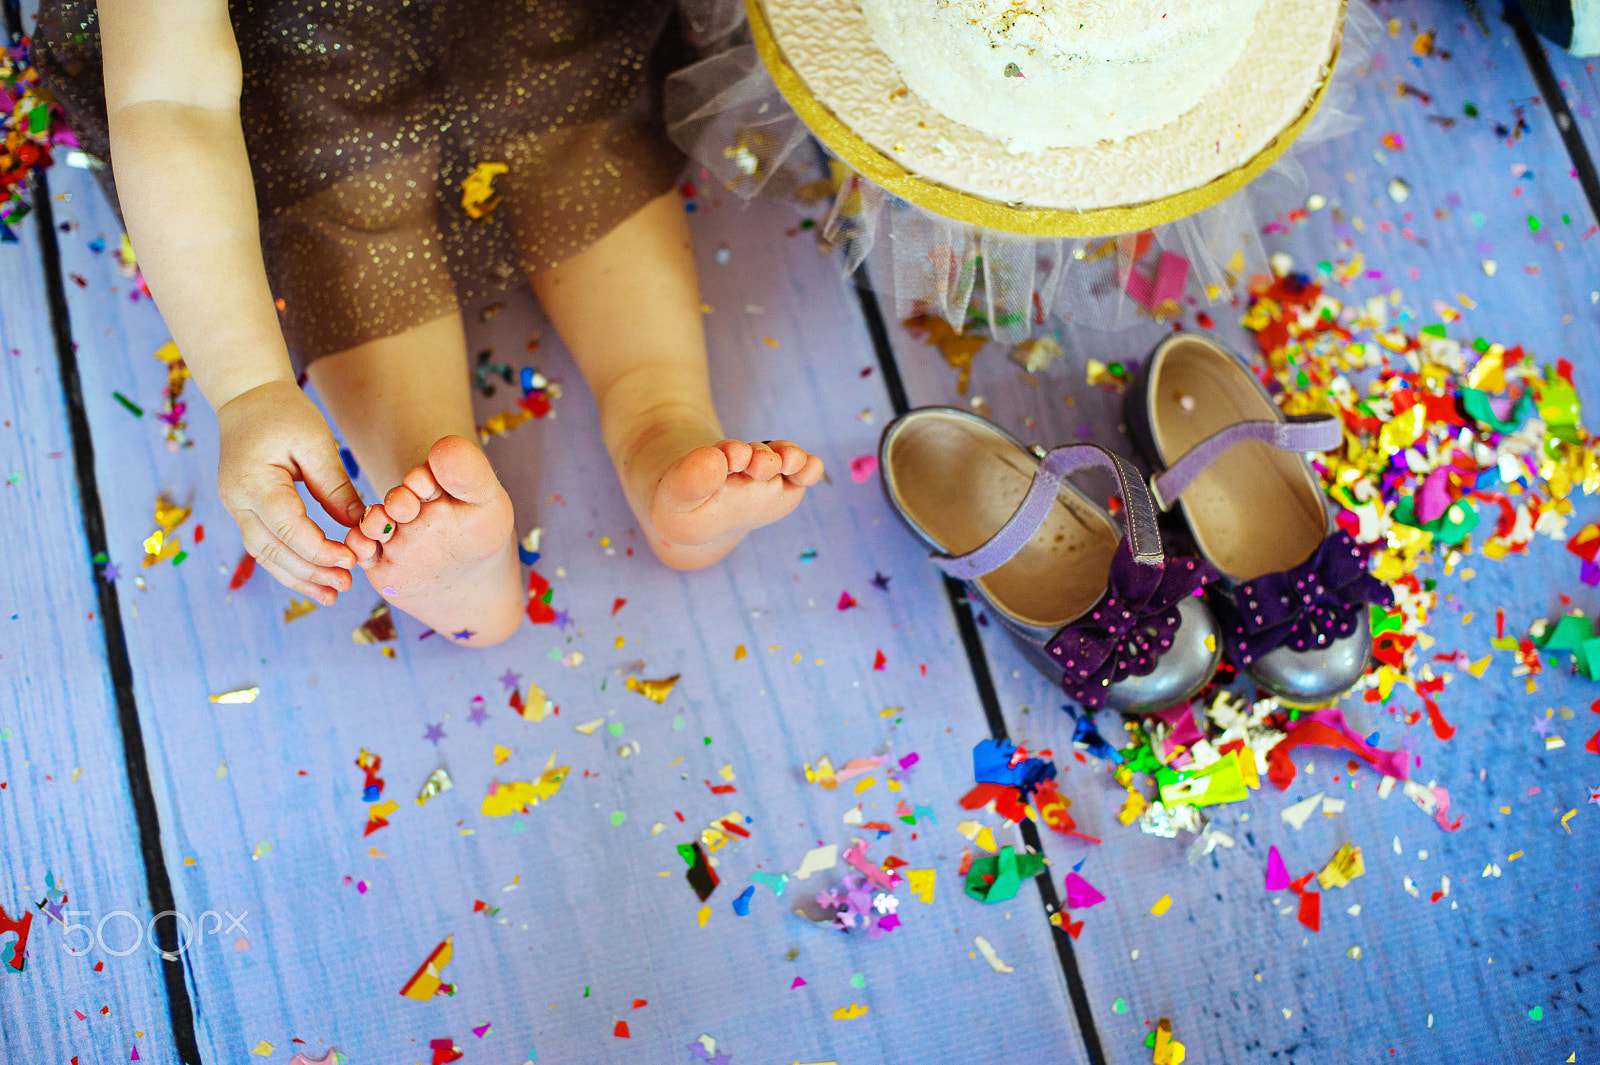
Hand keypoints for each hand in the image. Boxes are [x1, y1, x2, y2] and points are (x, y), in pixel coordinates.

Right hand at [216, 379, 365, 603]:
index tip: (351, 560)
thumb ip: (334, 486)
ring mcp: (236, 507)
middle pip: (273, 549)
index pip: (288, 527)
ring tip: (331, 595)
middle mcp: (237, 500)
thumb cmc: (283, 413)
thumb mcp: (316, 442)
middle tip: (346, 586)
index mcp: (252, 480)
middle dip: (311, 572)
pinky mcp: (244, 511)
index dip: (320, 549)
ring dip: (298, 577)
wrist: (247, 398)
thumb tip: (359, 525)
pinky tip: (313, 580)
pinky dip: (288, 565)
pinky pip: (265, 546)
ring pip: (265, 555)